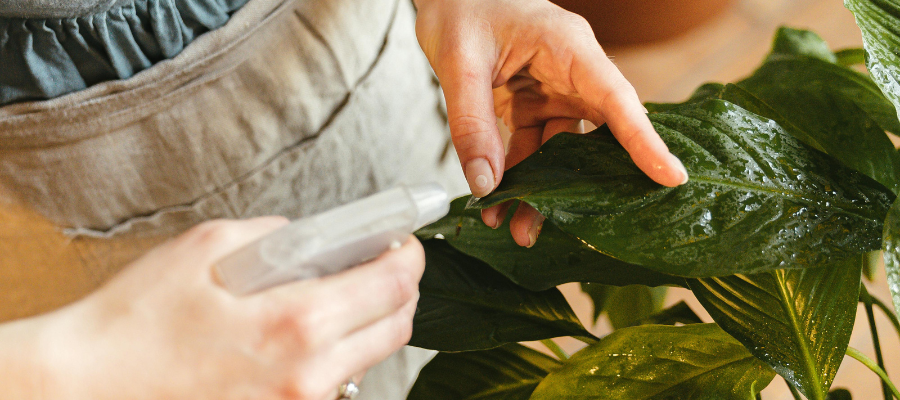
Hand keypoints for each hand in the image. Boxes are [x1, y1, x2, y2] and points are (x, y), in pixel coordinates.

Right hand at [6, 218, 423, 399]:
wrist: (90, 388)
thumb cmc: (137, 320)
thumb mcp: (207, 248)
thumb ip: (275, 235)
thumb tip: (313, 238)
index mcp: (295, 323)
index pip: (392, 286)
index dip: (410, 256)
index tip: (405, 241)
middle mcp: (308, 375)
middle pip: (397, 328)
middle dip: (401, 289)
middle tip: (382, 264)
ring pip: (371, 360)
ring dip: (372, 323)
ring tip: (343, 296)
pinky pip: (335, 385)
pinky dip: (340, 355)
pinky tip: (309, 336)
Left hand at [414, 0, 688, 245]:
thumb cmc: (460, 5)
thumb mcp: (459, 62)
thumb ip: (472, 124)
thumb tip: (486, 185)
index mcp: (569, 48)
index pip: (616, 100)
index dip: (644, 142)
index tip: (671, 178)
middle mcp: (570, 72)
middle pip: (594, 137)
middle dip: (583, 188)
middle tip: (566, 227)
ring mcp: (552, 89)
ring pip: (559, 152)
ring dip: (540, 191)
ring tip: (513, 226)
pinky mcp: (531, 102)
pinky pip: (532, 146)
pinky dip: (516, 174)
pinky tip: (498, 199)